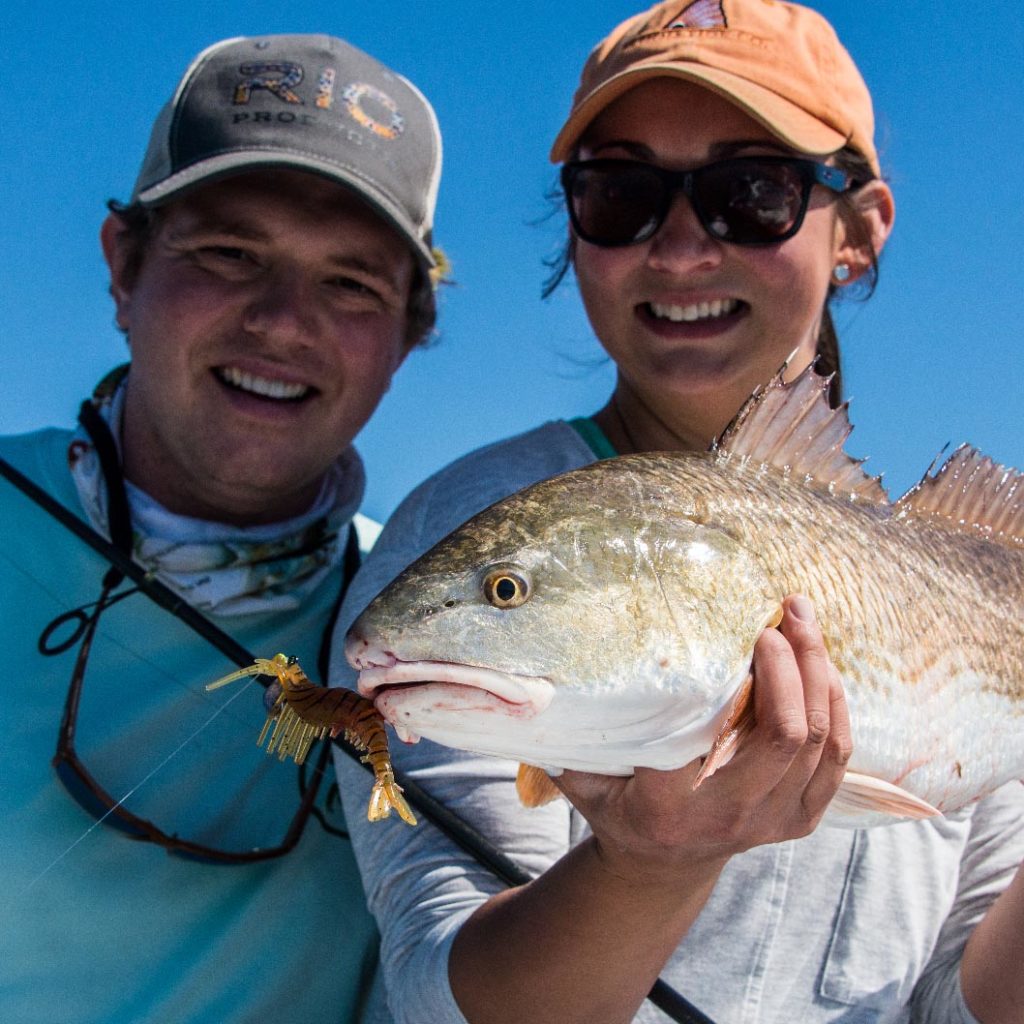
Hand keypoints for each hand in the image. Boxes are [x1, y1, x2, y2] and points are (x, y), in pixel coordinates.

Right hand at [553, 594, 852, 884]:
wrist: (662, 868)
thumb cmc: (618, 808)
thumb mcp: (584, 779)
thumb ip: (570, 738)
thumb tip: (536, 682)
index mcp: (670, 804)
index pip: (707, 739)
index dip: (735, 681)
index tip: (734, 632)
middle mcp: (730, 816)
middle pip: (786, 734)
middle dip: (792, 663)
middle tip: (780, 614)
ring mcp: (773, 821)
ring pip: (820, 740)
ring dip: (819, 672)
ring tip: (803, 620)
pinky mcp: (800, 819)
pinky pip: (837, 758)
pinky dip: (836, 706)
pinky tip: (823, 665)